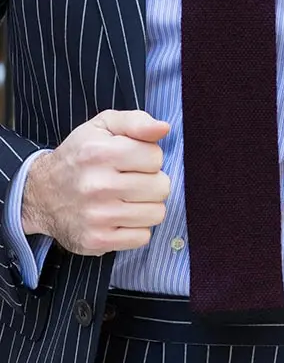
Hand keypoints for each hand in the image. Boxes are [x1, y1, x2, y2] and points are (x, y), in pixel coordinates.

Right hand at [22, 109, 170, 255]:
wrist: (41, 195)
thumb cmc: (80, 156)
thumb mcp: (103, 126)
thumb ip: (136, 121)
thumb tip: (163, 128)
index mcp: (99, 152)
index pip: (155, 157)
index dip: (149, 158)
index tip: (133, 160)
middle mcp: (97, 185)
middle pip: (161, 187)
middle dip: (152, 182)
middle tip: (131, 181)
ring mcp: (97, 216)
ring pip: (156, 213)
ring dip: (146, 206)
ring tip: (127, 199)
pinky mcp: (97, 240)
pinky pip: (143, 237)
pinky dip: (136, 228)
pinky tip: (120, 218)